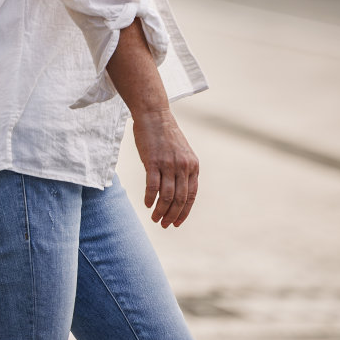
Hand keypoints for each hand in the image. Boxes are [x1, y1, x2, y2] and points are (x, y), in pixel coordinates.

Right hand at [132, 108, 197, 227]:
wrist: (154, 115)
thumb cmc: (165, 134)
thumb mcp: (182, 153)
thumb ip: (183, 170)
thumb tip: (178, 192)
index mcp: (193, 166)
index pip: (191, 196)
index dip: (184, 212)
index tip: (176, 223)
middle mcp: (183, 166)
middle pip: (179, 199)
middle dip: (172, 216)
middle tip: (163, 224)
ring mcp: (168, 164)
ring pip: (166, 196)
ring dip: (160, 211)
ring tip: (154, 218)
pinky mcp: (153, 161)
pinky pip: (152, 186)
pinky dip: (150, 198)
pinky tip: (146, 204)